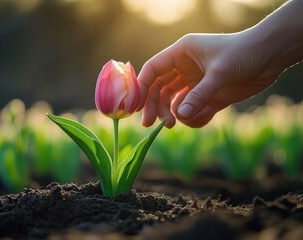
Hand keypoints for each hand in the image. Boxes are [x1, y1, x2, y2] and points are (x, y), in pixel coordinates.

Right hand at [137, 32, 283, 127]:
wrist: (271, 56)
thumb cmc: (245, 52)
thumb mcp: (220, 72)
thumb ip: (199, 95)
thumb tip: (179, 117)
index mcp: (182, 53)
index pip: (153, 70)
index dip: (141, 87)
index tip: (136, 107)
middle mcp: (184, 68)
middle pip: (159, 88)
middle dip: (154, 106)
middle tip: (152, 124)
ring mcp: (195, 83)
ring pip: (173, 101)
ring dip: (171, 114)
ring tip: (173, 124)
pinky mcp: (208, 96)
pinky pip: (192, 110)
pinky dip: (192, 118)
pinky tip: (199, 119)